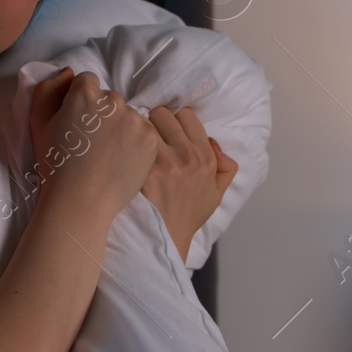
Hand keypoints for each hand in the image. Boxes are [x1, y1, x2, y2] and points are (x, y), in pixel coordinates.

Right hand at [27, 67, 158, 220]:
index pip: (88, 83)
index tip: (78, 126)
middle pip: (110, 99)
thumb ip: (48, 89)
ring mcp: (135, 120)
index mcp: (85, 94)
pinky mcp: (150, 139)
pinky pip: (144, 132)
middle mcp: (113, 101)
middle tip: (92, 144)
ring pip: (128, 115)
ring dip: (121, 129)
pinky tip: (121, 160)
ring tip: (107, 156)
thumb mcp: (38, 123)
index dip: (81, 104)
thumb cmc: (56, 164)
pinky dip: (136, 143)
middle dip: (102, 116)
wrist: (81, 202)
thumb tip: (70, 72)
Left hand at [138, 106, 237, 262]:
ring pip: (145, 124)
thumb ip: (226, 167)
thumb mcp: (217, 193)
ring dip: (138, 130)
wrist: (167, 237)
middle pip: (163, 114)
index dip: (175, 121)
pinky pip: (133, 142)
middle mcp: (188, 157)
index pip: (187, 116)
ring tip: (135, 142)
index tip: (167, 131)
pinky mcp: (144, 171)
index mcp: (206, 158)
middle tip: (148, 135)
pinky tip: (125, 153)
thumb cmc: (189, 215)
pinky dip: (127, 143)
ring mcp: (165, 163)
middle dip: (154, 121)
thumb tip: (213, 142)